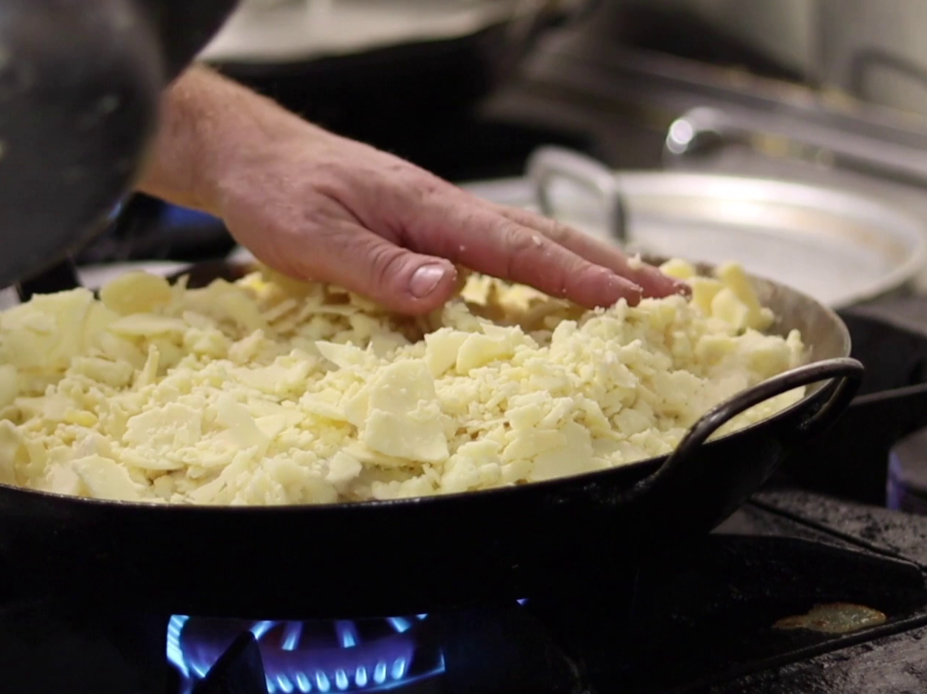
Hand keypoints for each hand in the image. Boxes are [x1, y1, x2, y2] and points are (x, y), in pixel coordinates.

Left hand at [208, 128, 686, 313]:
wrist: (252, 156)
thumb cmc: (277, 194)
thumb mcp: (312, 239)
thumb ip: (378, 266)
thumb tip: (446, 289)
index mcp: (428, 210)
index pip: (518, 249)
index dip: (576, 281)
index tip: (630, 304)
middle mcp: (446, 210)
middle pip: (546, 238)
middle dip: (612, 270)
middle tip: (673, 298)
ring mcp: (442, 216)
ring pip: (533, 239)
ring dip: (592, 265)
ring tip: (643, 292)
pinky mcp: (429, 227)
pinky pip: (505, 246)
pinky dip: (550, 263)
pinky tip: (561, 283)